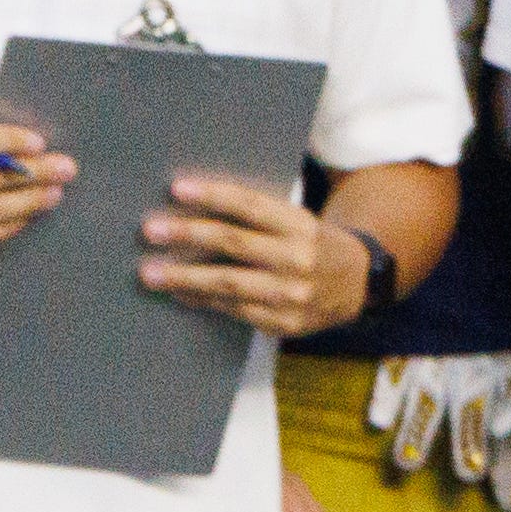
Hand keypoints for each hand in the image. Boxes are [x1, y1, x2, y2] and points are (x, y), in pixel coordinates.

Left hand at [139, 173, 372, 335]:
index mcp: (302, 226)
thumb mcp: (297, 222)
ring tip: (151, 273)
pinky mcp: (285, 322)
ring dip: (184, 278)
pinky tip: (182, 294)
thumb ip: (258, 218)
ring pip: (229, 283)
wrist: (358, 285)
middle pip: (234, 243)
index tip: (177, 189)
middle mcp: (299, 259)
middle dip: (188, 235)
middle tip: (152, 231)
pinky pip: (235, 311)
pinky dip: (203, 301)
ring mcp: (292, 294)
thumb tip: (194, 211)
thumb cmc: (313, 245)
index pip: (252, 206)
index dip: (213, 195)